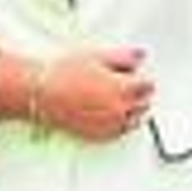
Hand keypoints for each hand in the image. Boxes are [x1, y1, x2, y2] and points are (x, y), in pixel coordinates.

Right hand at [37, 47, 153, 141]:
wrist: (42, 93)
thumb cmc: (64, 74)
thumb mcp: (97, 55)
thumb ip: (124, 56)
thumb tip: (140, 55)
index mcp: (123, 89)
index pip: (148, 85)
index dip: (143, 77)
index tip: (136, 74)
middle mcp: (120, 110)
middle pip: (144, 104)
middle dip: (139, 93)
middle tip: (127, 83)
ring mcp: (110, 125)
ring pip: (135, 120)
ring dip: (133, 110)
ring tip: (118, 98)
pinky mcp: (99, 135)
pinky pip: (120, 132)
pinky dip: (120, 123)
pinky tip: (110, 112)